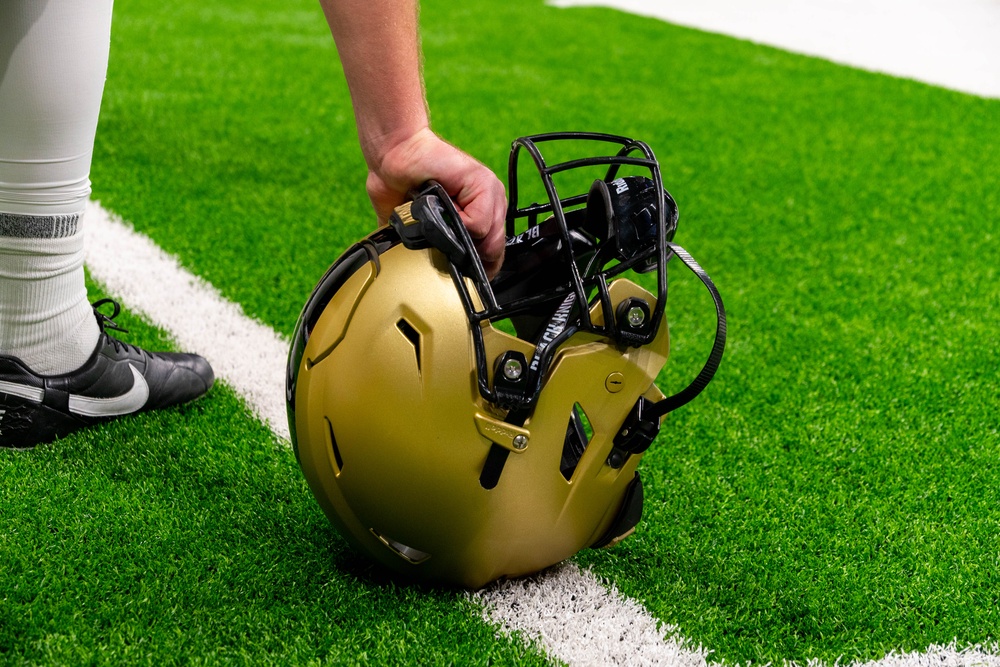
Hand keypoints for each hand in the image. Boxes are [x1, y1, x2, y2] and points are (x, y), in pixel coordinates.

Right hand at [365, 128, 506, 276]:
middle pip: (495, 250)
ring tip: (440, 222)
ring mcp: (490, 192)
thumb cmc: (401, 184)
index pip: (493, 253)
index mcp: (480, 213)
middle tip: (444, 249)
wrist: (392, 155)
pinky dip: (459, 222)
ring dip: (461, 239)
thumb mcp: (419, 227)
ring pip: (489, 239)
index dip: (479, 269)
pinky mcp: (483, 183)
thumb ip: (430, 247)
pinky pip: (479, 223)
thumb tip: (428, 277)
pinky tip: (443, 209)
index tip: (463, 276)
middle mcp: (490, 203)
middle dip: (470, 259)